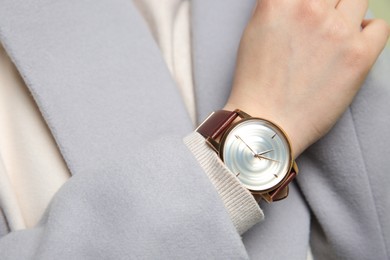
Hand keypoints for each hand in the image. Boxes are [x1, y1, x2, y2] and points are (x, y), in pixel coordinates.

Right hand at [224, 0, 389, 156]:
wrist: (266, 123)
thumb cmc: (256, 83)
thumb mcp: (255, 33)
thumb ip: (278, 6)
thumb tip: (297, 1)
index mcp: (280, 2)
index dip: (311, 0)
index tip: (314, 7)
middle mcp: (310, 10)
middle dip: (327, 3)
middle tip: (321, 22)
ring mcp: (337, 31)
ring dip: (347, 13)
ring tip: (335, 35)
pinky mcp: (359, 55)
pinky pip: (379, 26)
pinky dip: (368, 32)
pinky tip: (352, 46)